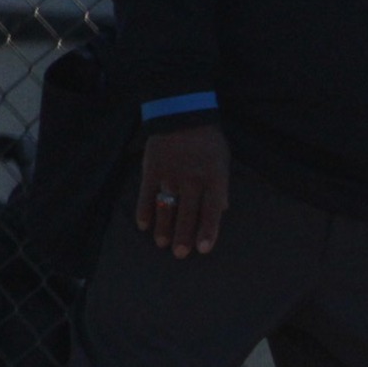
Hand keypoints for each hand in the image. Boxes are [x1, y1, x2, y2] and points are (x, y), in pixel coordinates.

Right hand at [135, 123, 229, 257]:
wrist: (182, 113)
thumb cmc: (208, 141)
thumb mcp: (223, 161)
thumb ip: (222, 186)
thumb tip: (223, 209)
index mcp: (214, 177)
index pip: (212, 209)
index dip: (208, 230)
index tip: (203, 249)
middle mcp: (192, 179)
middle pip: (188, 213)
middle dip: (183, 236)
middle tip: (180, 254)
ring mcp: (170, 174)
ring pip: (167, 207)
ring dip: (163, 227)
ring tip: (162, 244)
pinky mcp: (151, 169)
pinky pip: (146, 194)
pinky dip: (144, 210)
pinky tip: (144, 225)